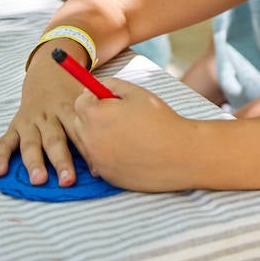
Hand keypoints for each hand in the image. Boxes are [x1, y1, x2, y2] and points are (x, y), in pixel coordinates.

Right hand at [0, 55, 90, 186]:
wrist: (48, 72)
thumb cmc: (74, 93)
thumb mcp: (87, 96)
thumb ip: (99, 114)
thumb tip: (117, 146)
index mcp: (69, 107)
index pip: (79, 131)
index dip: (87, 151)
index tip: (97, 170)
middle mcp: (48, 115)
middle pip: (55, 139)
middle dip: (61, 160)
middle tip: (67, 181)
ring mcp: (30, 120)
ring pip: (31, 143)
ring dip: (34, 162)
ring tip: (38, 180)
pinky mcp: (15, 125)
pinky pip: (5, 141)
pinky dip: (0, 156)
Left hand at [70, 77, 196, 191]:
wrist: (180, 155)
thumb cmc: (160, 120)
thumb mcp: (137, 93)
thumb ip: (112, 84)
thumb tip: (97, 88)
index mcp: (95, 115)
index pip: (80, 102)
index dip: (94, 97)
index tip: (109, 99)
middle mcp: (90, 139)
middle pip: (78, 123)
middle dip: (93, 116)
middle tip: (118, 116)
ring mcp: (97, 160)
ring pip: (88, 144)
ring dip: (99, 136)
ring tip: (126, 133)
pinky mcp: (106, 176)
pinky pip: (99, 161)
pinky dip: (109, 154)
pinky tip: (130, 150)